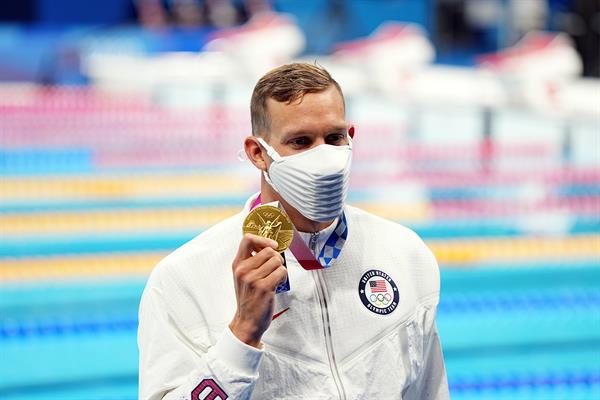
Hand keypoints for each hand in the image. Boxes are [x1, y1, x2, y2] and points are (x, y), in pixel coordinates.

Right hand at [229, 233, 287, 347]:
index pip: (247, 239)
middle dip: (276, 258)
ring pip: (277, 261)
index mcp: (237, 265)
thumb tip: (269, 246)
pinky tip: (277, 285)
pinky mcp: (264, 288)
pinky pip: (281, 271)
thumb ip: (251, 261)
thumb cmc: (248, 298)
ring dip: (280, 269)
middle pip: (268, 250)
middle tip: (274, 269)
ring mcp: (253, 279)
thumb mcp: (243, 277)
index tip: (271, 246)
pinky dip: (283, 277)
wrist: (247, 321)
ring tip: (274, 279)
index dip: (263, 239)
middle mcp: (243, 270)